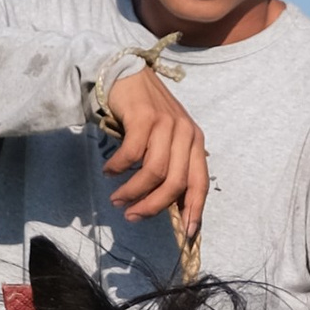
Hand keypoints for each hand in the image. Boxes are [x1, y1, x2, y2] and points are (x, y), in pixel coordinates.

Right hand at [100, 67, 209, 236]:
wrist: (127, 75)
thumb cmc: (146, 113)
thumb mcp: (167, 140)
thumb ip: (172, 166)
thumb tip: (170, 207)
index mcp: (195, 142)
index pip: (200, 183)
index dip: (194, 210)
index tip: (186, 234)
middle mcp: (186, 133)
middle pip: (176, 183)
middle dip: (153, 206)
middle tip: (131, 216)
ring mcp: (167, 124)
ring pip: (154, 172)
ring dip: (133, 191)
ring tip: (117, 199)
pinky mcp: (145, 117)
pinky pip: (132, 154)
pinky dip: (119, 168)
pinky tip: (109, 171)